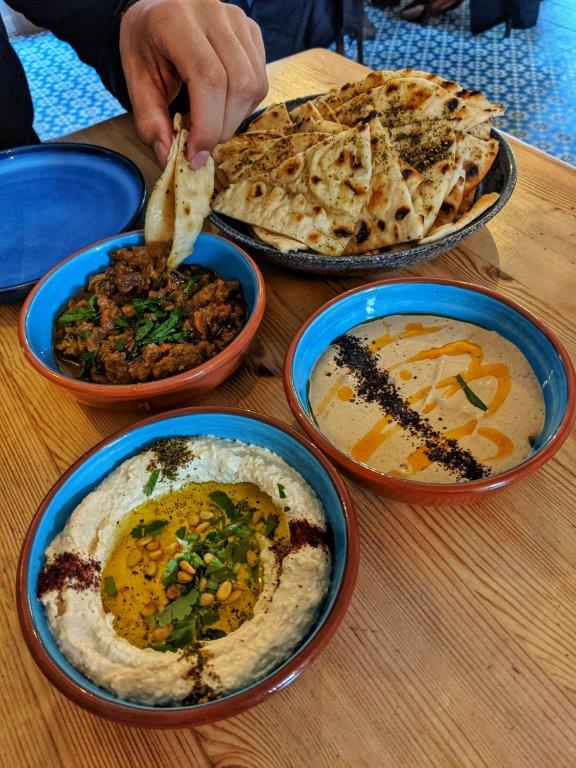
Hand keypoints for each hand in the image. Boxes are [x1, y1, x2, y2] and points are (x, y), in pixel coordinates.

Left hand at [120, 0, 267, 167]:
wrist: (158, 10)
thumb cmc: (146, 44)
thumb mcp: (136, 80)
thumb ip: (150, 119)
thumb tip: (169, 156)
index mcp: (176, 20)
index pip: (208, 78)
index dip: (207, 124)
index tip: (196, 154)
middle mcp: (212, 12)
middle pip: (238, 84)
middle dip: (222, 127)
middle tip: (202, 145)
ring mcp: (237, 19)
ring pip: (254, 85)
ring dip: (235, 118)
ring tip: (212, 123)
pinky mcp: (251, 30)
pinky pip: (260, 80)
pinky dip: (244, 105)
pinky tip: (223, 105)